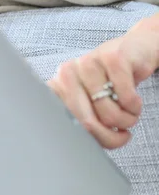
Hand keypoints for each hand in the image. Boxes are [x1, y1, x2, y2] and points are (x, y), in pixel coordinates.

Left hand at [47, 13, 158, 149]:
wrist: (136, 49)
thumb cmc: (112, 80)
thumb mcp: (92, 99)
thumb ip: (81, 117)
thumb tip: (80, 145)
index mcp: (60, 84)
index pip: (63, 121)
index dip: (86, 138)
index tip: (98, 141)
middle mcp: (69, 71)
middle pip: (86, 122)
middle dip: (109, 137)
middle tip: (122, 135)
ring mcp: (89, 62)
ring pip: (109, 113)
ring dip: (126, 120)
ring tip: (128, 112)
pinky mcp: (113, 58)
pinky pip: (126, 99)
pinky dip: (135, 106)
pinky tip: (134, 100)